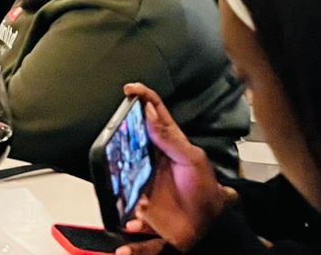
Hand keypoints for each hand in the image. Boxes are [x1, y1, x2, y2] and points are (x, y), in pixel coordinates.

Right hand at [114, 83, 234, 254]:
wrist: (205, 230)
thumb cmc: (205, 193)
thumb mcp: (192, 160)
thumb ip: (170, 137)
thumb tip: (149, 112)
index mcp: (170, 141)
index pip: (155, 111)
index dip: (142, 97)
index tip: (129, 89)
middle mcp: (154, 154)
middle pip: (132, 132)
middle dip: (121, 126)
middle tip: (116, 126)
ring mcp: (144, 174)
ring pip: (122, 157)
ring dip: (116, 156)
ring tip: (114, 157)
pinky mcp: (137, 195)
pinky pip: (120, 189)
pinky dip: (116, 190)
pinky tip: (119, 190)